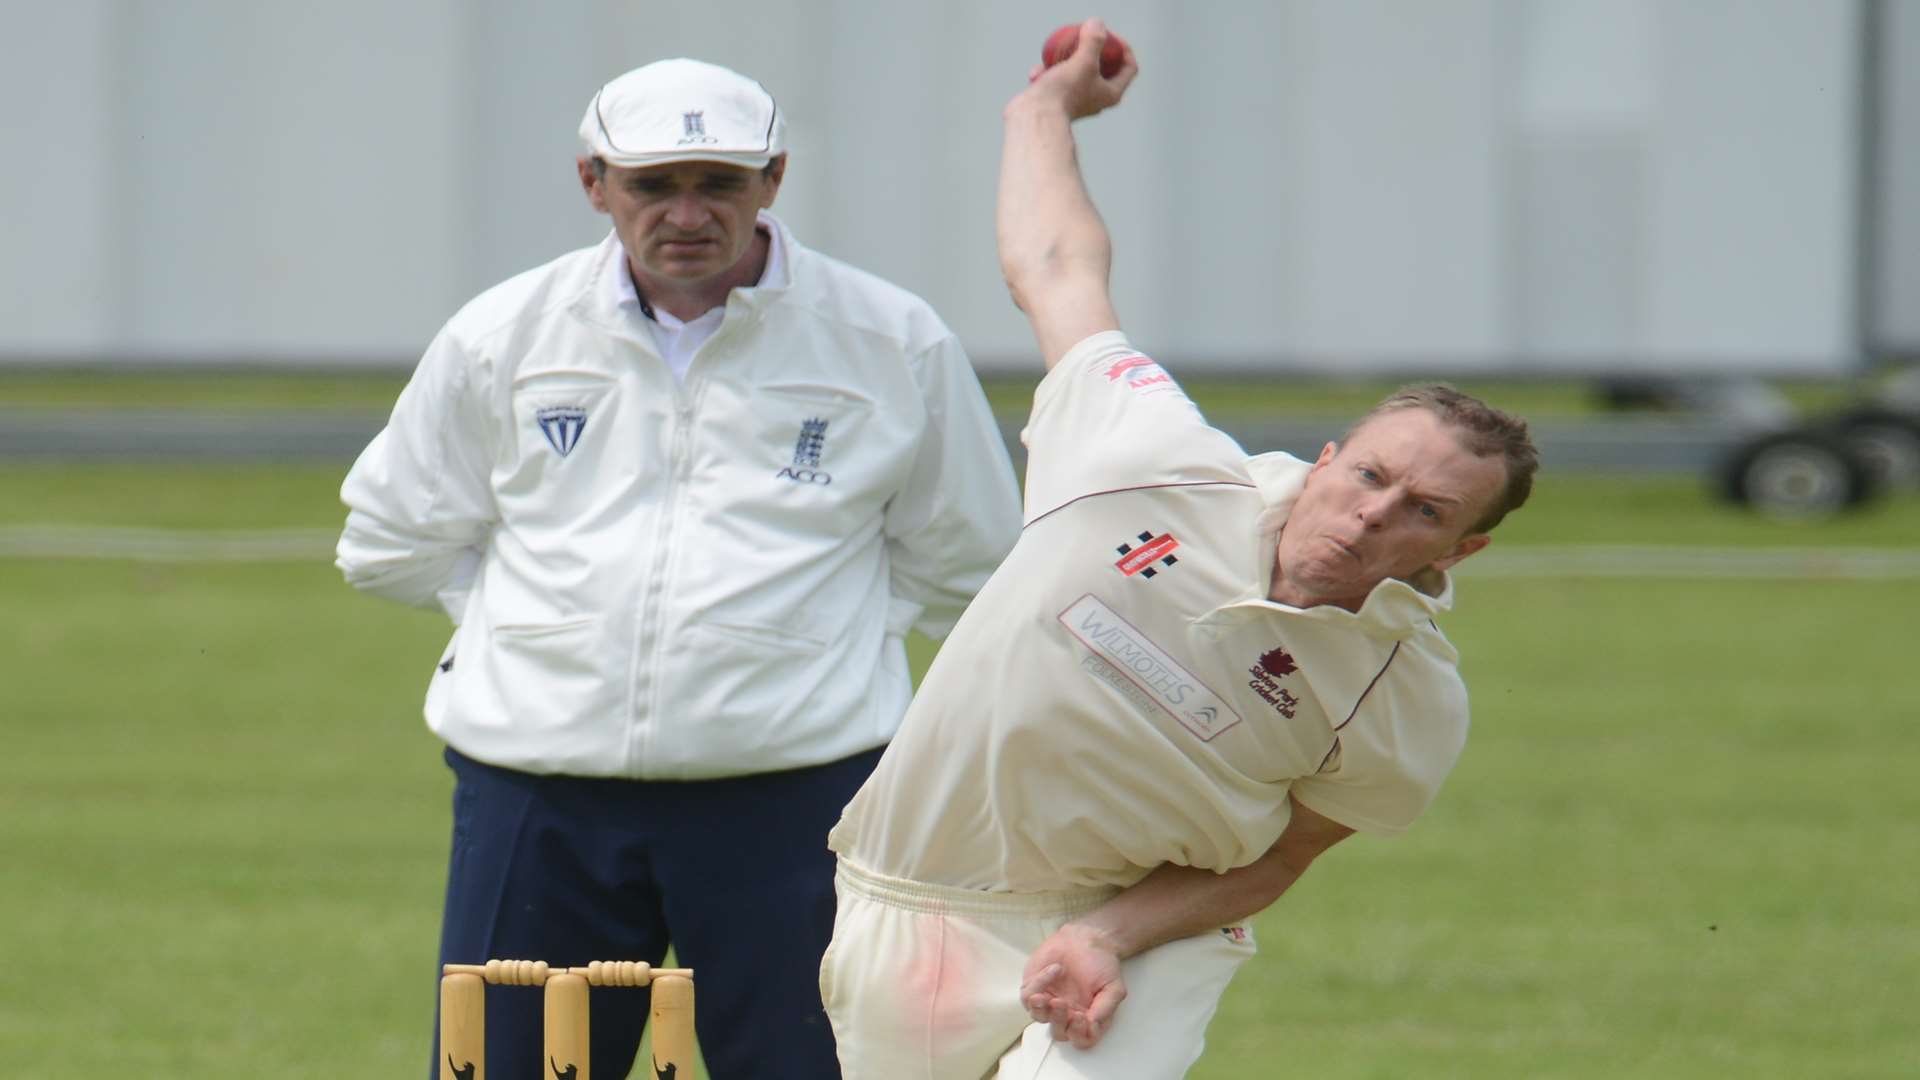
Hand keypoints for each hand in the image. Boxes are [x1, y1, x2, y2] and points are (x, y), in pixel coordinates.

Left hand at [1019, 921, 1126, 1049]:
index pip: (1082, 1039)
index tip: (1082, 1017)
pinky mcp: (1033, 988)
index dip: (1080, 1034)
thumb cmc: (1101, 963)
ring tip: (1044, 997)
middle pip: (1059, 1032)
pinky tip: (1055, 969)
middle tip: (1063, 1003)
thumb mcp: (1114, 986)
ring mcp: (1048, 1003)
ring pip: (1039, 1017)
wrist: (1086, 938)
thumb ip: (1106, 1006)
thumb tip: (1094, 1023)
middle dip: (1059, 1021)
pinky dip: (1039, 983)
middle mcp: (1066, 1015)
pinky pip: (1028, 995)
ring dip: (1041, 1010)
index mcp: (1087, 1019)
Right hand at [1020, 18, 1137, 120]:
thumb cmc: (1064, 92)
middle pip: (1102, 67)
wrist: (1035, 118)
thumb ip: (1093, 41)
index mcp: (1111, 93)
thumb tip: (1097, 25)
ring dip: (1064, 61)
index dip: (1124, 48)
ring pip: (1076, 72)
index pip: (1129, 67)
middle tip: (1083, 38)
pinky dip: (1047, 75)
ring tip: (1054, 56)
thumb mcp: (1083, 61)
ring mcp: (1077, 102)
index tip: (1109, 35)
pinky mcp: (1058, 103)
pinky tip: (1037, 73)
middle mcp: (1097, 99)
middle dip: (1091, 50)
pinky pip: (1057, 82)